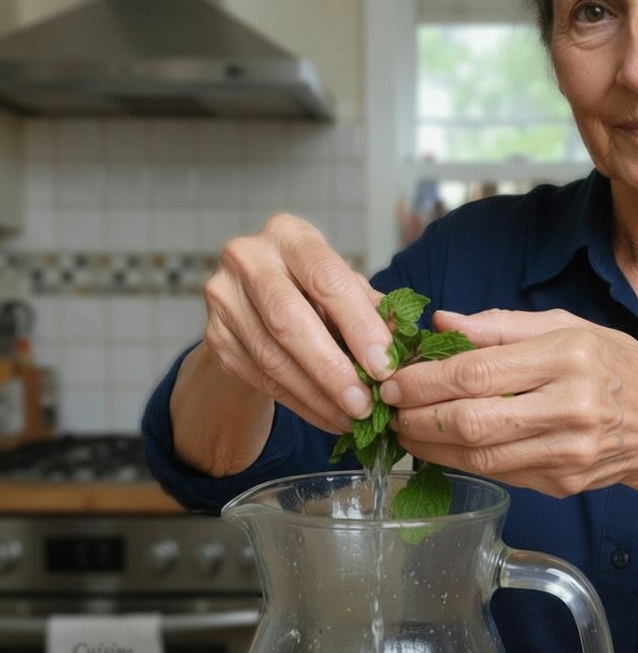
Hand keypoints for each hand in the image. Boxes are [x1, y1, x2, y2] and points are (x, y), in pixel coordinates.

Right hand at [202, 213, 393, 433]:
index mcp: (289, 234)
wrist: (257, 303)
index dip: (358, 325)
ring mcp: (224, 298)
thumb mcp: (345, 289)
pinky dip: (301, 404)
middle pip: (288, 320)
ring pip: (272, 357)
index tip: (385, 366)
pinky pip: (262, 379)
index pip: (326, 279)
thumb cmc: (313, 290)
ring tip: (352, 418)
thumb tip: (404, 344)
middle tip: (365, 404)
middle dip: (332, 368)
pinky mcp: (217, 338)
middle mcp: (248, 258)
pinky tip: (329, 417)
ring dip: (318, 395)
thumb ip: (373, 310)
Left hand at [380, 308, 637, 496]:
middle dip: (418, 416)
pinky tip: (440, 447)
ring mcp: (568, 451)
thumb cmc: (615, 367)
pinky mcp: (563, 483)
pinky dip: (461, 461)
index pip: (478, 372)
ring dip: (430, 445)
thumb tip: (441, 323)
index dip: (425, 379)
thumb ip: (501, 325)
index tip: (393, 380)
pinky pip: (498, 473)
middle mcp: (571, 406)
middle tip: (388, 409)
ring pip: (480, 455)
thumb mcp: (568, 327)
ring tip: (404, 430)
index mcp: (569, 355)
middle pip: (472, 419)